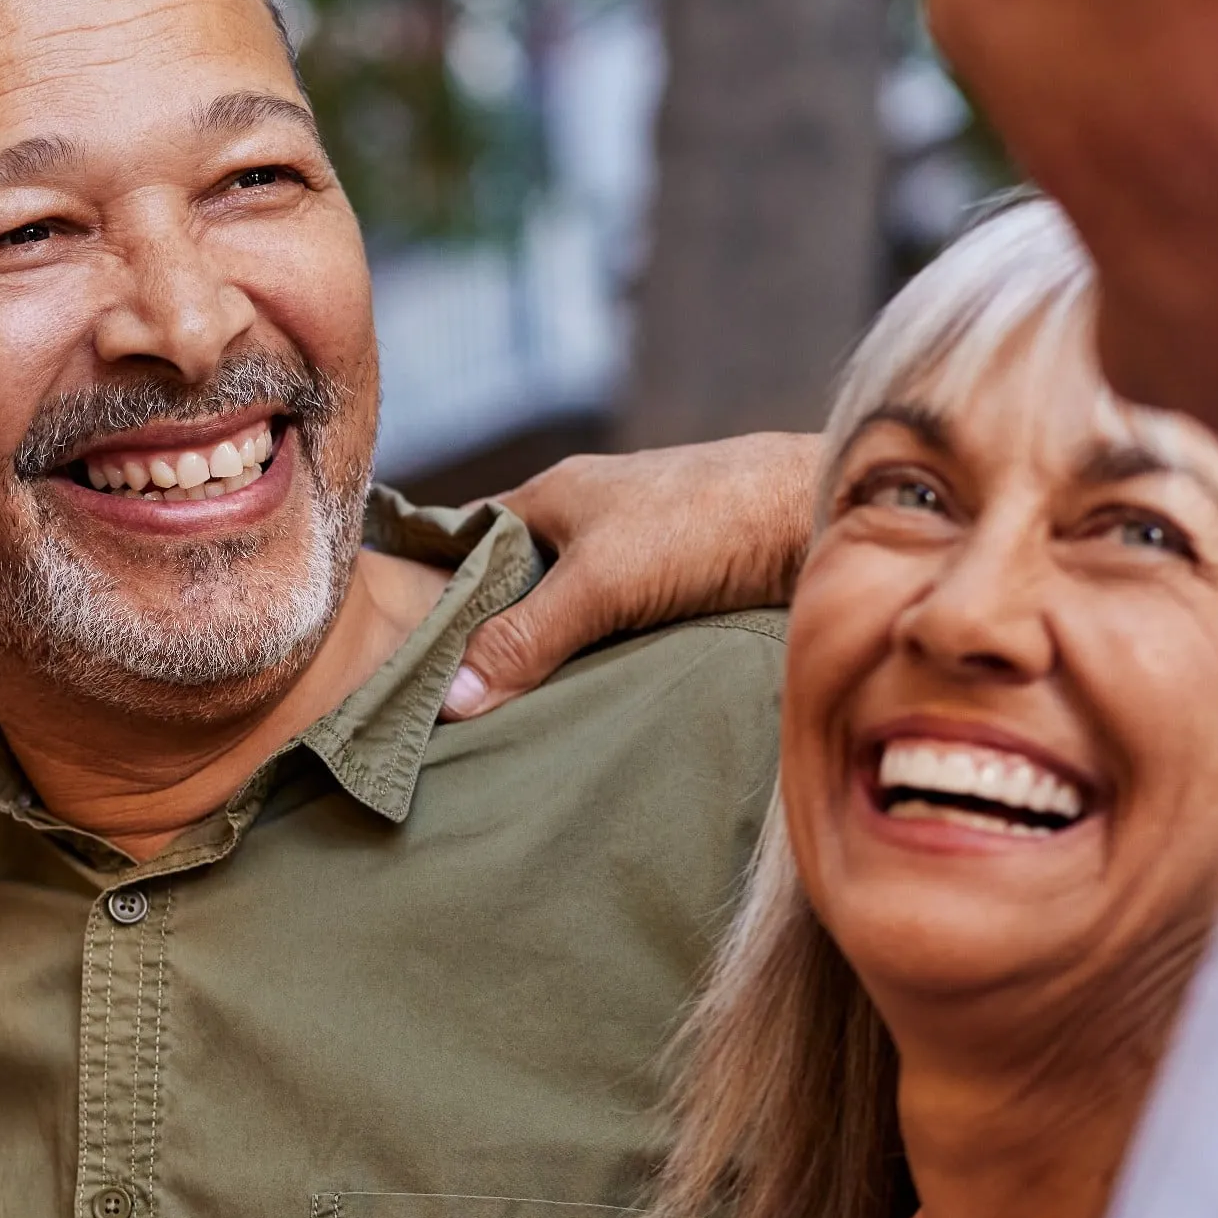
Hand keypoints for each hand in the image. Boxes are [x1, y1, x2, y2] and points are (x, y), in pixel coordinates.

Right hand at [444, 431, 814, 718]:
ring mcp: (633, 554)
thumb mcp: (600, 583)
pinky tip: (585, 704)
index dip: (428, 589)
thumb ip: (525, 637)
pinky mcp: (677, 588)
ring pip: (565, 612)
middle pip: (510, 585)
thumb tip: (449, 701)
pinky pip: (614, 631)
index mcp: (550, 497)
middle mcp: (586, 520)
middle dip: (483, 637)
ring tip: (508, 720)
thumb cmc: (708, 520)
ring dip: (545, 657)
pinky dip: (596, 662)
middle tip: (446, 707)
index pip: (461, 541)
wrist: (822, 512)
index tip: (396, 654)